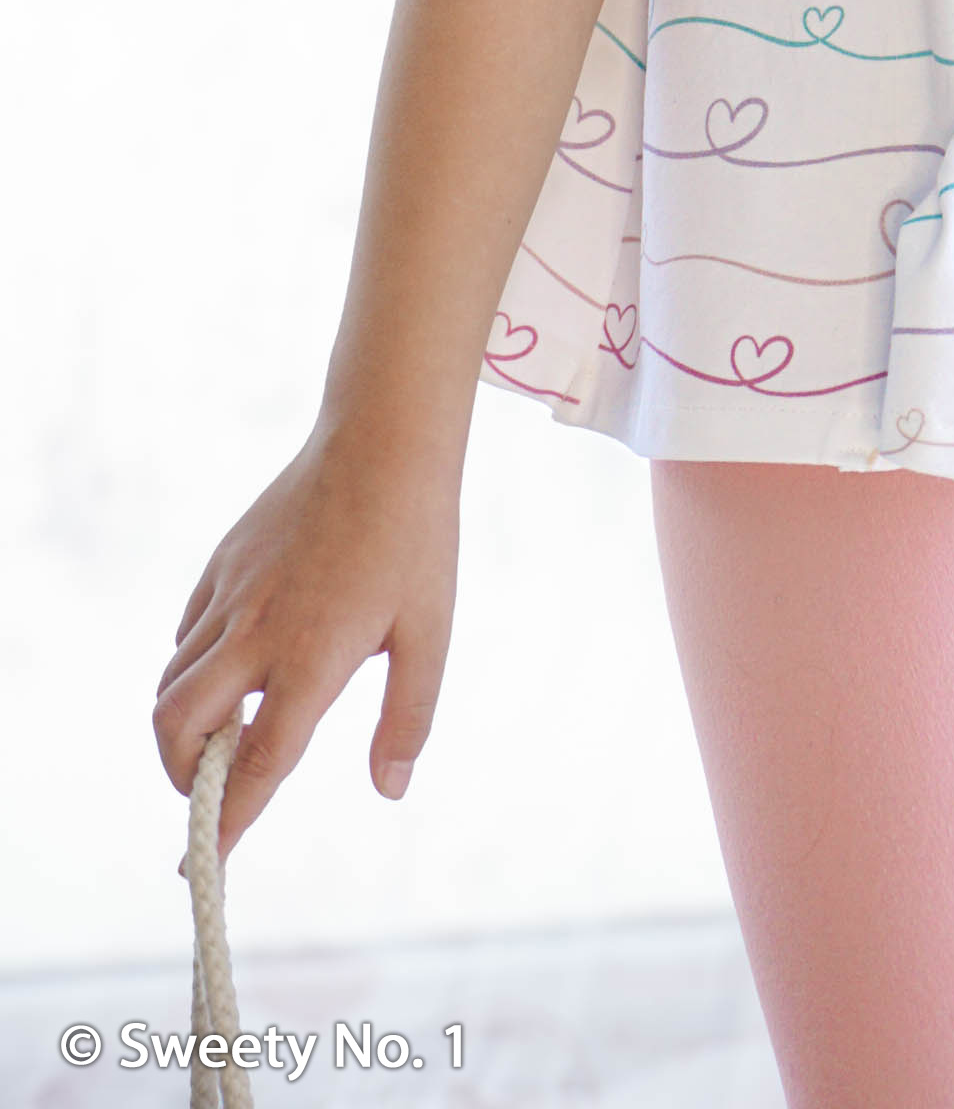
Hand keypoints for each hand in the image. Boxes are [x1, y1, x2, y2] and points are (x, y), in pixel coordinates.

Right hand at [152, 419, 460, 867]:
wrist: (383, 440)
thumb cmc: (416, 539)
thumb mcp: (431, 632)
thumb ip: (408, 717)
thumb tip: (389, 789)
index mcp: (310, 658)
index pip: (254, 764)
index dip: (228, 823)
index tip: (205, 864)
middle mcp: (256, 632)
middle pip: (176, 728)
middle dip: (181, 778)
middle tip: (213, 790)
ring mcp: (231, 595)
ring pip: (172, 682)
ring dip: (182, 727)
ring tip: (227, 735)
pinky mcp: (221, 564)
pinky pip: (185, 635)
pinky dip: (191, 669)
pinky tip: (232, 669)